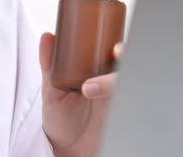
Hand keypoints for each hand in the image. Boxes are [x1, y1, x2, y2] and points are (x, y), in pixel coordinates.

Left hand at [38, 32, 122, 156]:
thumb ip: (50, 64)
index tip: (115, 49)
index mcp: (98, 73)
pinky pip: (135, 109)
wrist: (67, 151)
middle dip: (128, 61)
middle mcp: (112, 85)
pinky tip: (113, 106)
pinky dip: (129, 103)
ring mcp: (119, 101)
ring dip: (118, 81)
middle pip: (130, 68)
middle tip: (115, 57)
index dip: (121, 50)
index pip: (116, 56)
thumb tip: (47, 37)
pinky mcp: (124, 117)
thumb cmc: (63, 120)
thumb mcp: (53, 90)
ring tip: (89, 87)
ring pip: (133, 84)